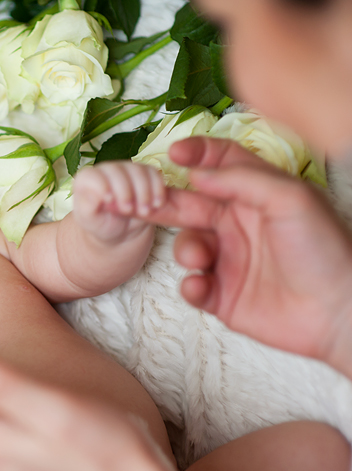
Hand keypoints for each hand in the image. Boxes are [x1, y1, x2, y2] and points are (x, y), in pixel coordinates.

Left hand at [73, 161, 166, 242]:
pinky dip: (158, 189)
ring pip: (138, 171)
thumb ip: (88, 207)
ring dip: (144, 192)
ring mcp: (127, 169)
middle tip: (128, 211)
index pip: (93, 176)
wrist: (119, 230)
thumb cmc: (100, 224)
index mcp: (87, 179)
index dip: (103, 187)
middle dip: (126, 192)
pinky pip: (154, 174)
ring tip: (144, 211)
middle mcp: (107, 170)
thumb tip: (95, 195)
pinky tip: (157, 204)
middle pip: (118, 171)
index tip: (110, 202)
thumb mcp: (89, 221)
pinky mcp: (145, 174)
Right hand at [145, 137, 351, 370]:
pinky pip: (191, 286)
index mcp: (256, 195)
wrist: (338, 312)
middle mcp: (239, 224)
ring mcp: (229, 259)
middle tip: (143, 205)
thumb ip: (242, 179)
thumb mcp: (291, 198)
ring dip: (186, 250)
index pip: (220, 163)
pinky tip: (203, 287)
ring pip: (186, 246)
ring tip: (200, 260)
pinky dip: (191, 286)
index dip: (197, 155)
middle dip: (166, 203)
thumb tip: (198, 173)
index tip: (175, 154)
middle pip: (190, 204)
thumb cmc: (324, 250)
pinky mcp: (222, 295)